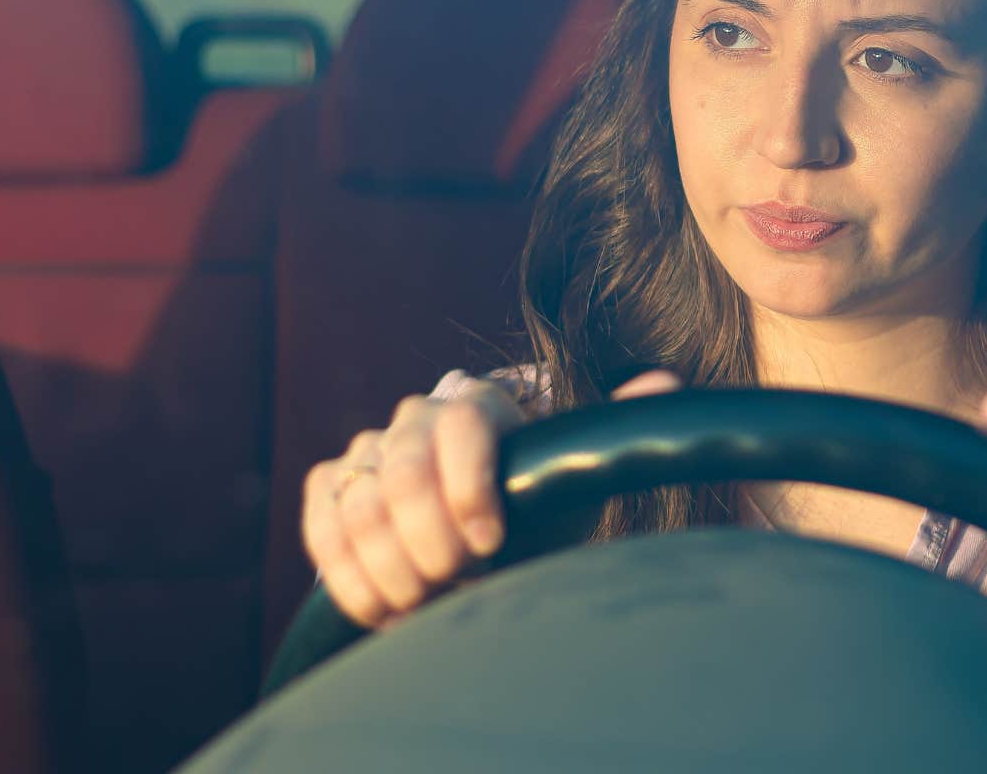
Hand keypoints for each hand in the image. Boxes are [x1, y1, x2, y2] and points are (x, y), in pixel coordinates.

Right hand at [302, 369, 682, 627]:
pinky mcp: (329, 488)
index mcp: (479, 405)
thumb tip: (664, 378)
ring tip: (428, 603)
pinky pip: (323, 528)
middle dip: (430, 543)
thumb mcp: (579, 478)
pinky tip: (384, 607)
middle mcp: (415, 416)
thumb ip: (611, 430)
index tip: (492, 545)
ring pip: (360, 508)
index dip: (469, 489)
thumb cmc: (539, 511)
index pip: (462, 428)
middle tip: (459, 583)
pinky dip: (350, 577)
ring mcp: (368, 451)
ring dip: (392, 570)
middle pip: (403, 473)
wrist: (487, 539)